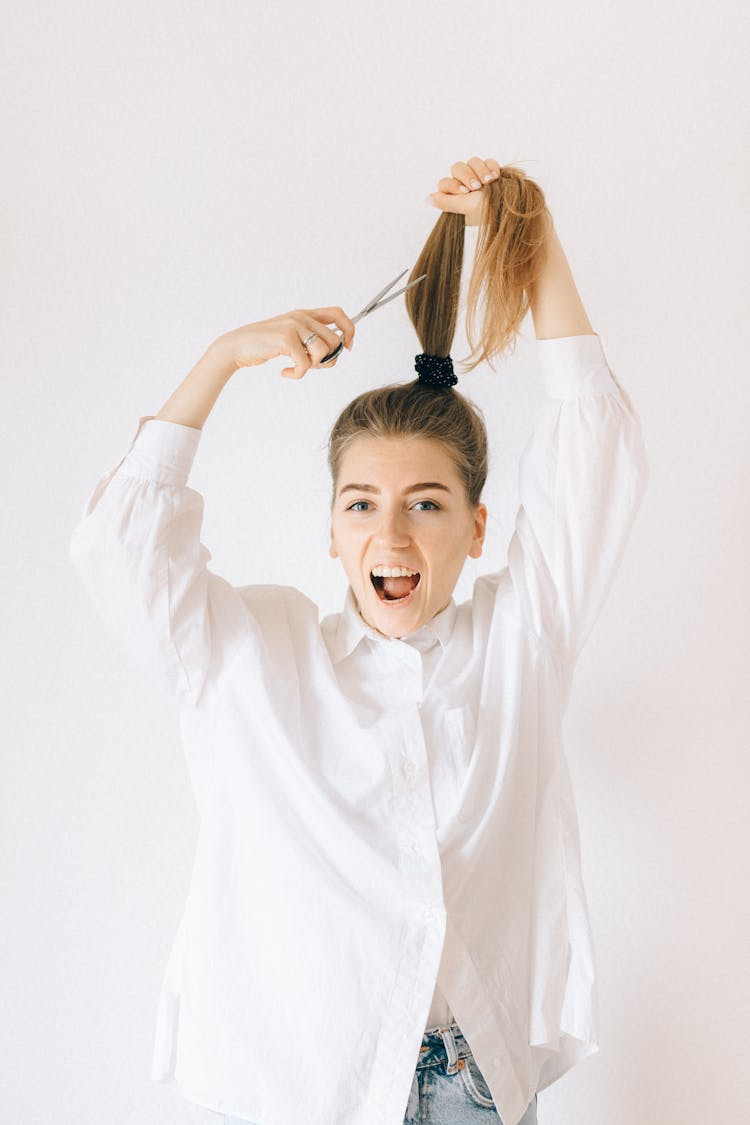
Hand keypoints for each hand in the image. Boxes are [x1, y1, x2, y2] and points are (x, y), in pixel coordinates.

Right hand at [214, 307, 355, 379]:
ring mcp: (293, 326)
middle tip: (310, 367)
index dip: (349, 331)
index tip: (347, 348)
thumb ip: (311, 341)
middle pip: (335, 340)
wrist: (237, 346)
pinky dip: (298, 374)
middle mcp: (301, 316)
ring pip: (324, 352)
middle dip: (328, 360)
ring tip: (297, 368)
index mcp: (304, 314)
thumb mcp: (291, 337)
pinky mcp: (285, 338)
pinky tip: (285, 372)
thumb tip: (336, 354)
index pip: (338, 314)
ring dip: (313, 367)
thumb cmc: (265, 345)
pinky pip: (305, 363)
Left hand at [426, 156, 501, 225]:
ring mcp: (479, 179)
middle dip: (468, 175)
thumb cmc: (487, 211)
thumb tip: (428, 198)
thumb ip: (446, 202)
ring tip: (491, 181)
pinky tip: (497, 176)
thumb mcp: (464, 207)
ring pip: (472, 161)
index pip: (444, 183)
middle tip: (478, 186)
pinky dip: (492, 166)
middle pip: (457, 167)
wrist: (512, 207)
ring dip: (481, 170)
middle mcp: (467, 189)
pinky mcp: (492, 173)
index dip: (453, 184)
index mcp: (457, 200)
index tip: (465, 192)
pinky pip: (487, 161)